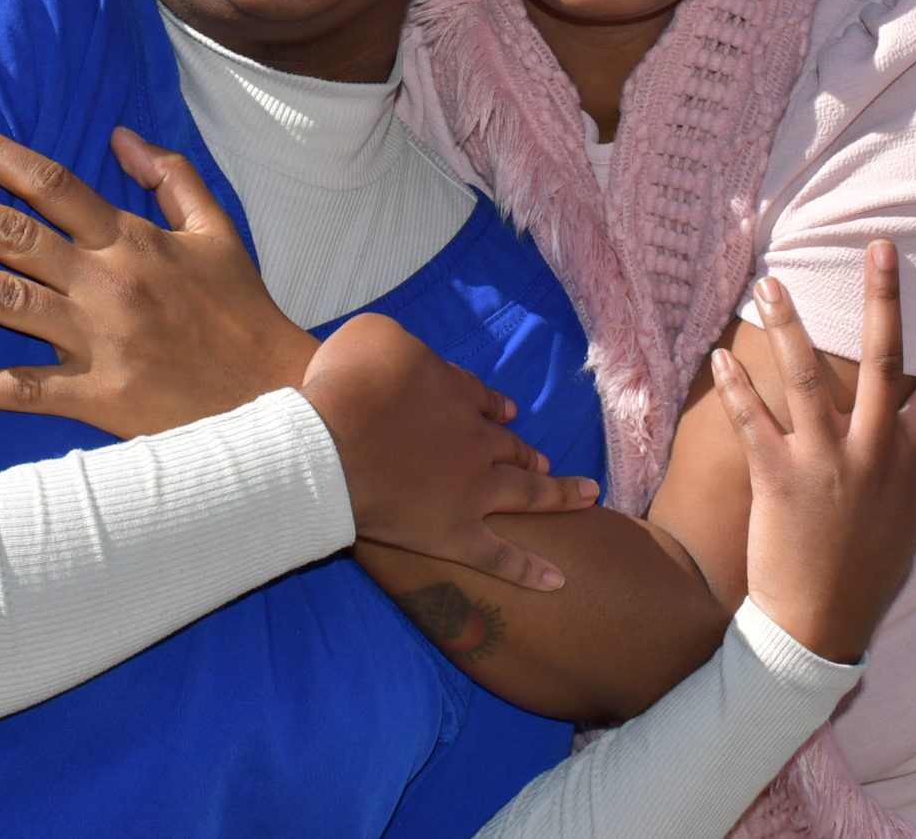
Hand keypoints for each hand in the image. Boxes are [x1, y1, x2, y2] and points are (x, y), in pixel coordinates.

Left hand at [0, 119, 321, 436]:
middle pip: (13, 234)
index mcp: (133, 240)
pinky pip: (24, 390)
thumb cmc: (245, 312)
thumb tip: (121, 133)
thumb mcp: (219, 231)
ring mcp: (98, 341)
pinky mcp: (96, 397)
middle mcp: (108, 283)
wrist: (281, 396)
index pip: (53, 184)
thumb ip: (171, 177)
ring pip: (5, 302)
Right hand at [305, 314, 599, 593]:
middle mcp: (474, 441)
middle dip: (530, 453)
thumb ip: (398, 342)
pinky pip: (500, 558)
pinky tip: (558, 581)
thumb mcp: (370, 335)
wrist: (328, 446)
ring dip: (559, 494)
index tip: (510, 413)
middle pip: (512, 447)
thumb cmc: (342, 386)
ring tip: (586, 497)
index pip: (484, 400)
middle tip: (545, 461)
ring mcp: (471, 491)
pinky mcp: (454, 534)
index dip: (497, 407)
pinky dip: (529, 571)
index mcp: (455, 395)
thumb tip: (405, 353)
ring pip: (528, 493)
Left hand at [709, 243, 915, 663]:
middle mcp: (872, 452)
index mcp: (908, 460)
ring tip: (771, 282)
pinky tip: (720, 355)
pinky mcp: (779, 478)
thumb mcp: (911, 519)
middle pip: (882, 360)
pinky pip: (753, 421)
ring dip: (789, 325)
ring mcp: (825, 463)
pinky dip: (736, 387)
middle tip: (879, 246)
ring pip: (808, 378)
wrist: (819, 626)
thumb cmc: (867, 570)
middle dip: (883, 300)